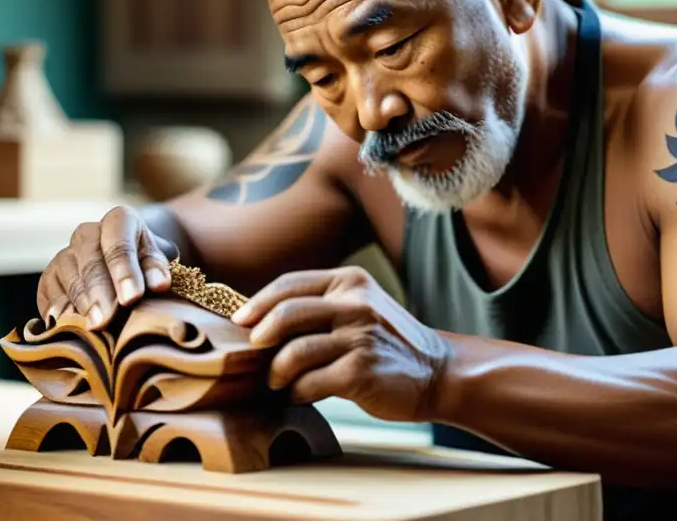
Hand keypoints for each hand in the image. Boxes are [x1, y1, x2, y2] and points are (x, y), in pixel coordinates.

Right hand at [36, 205, 173, 329]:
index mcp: (118, 221)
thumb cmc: (145, 264)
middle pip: (90, 263)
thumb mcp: (157, 260)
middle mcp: (86, 233)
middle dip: (99, 293)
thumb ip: (157, 270)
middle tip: (107, 319)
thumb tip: (158, 284)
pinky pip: (49, 296)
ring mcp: (64, 255)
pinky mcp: (49, 279)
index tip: (132, 298)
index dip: (124, 271)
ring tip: (90, 328)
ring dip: (80, 306)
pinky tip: (69, 329)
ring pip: (68, 279)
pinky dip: (59, 314)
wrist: (126, 263)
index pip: (119, 243)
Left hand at [231, 265, 449, 421]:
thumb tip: (260, 322)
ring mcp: (359, 337)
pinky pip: (309, 383)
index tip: (239, 320)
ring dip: (276, 372)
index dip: (258, 302)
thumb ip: (321, 307)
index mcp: (351, 282)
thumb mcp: (360, 308)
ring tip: (278, 382)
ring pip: (293, 352)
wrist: (437, 371)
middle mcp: (356, 303)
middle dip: (260, 336)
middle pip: (286, 313)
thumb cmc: (386, 343)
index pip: (291, 284)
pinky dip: (298, 392)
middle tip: (254, 354)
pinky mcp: (361, 371)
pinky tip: (303, 394)